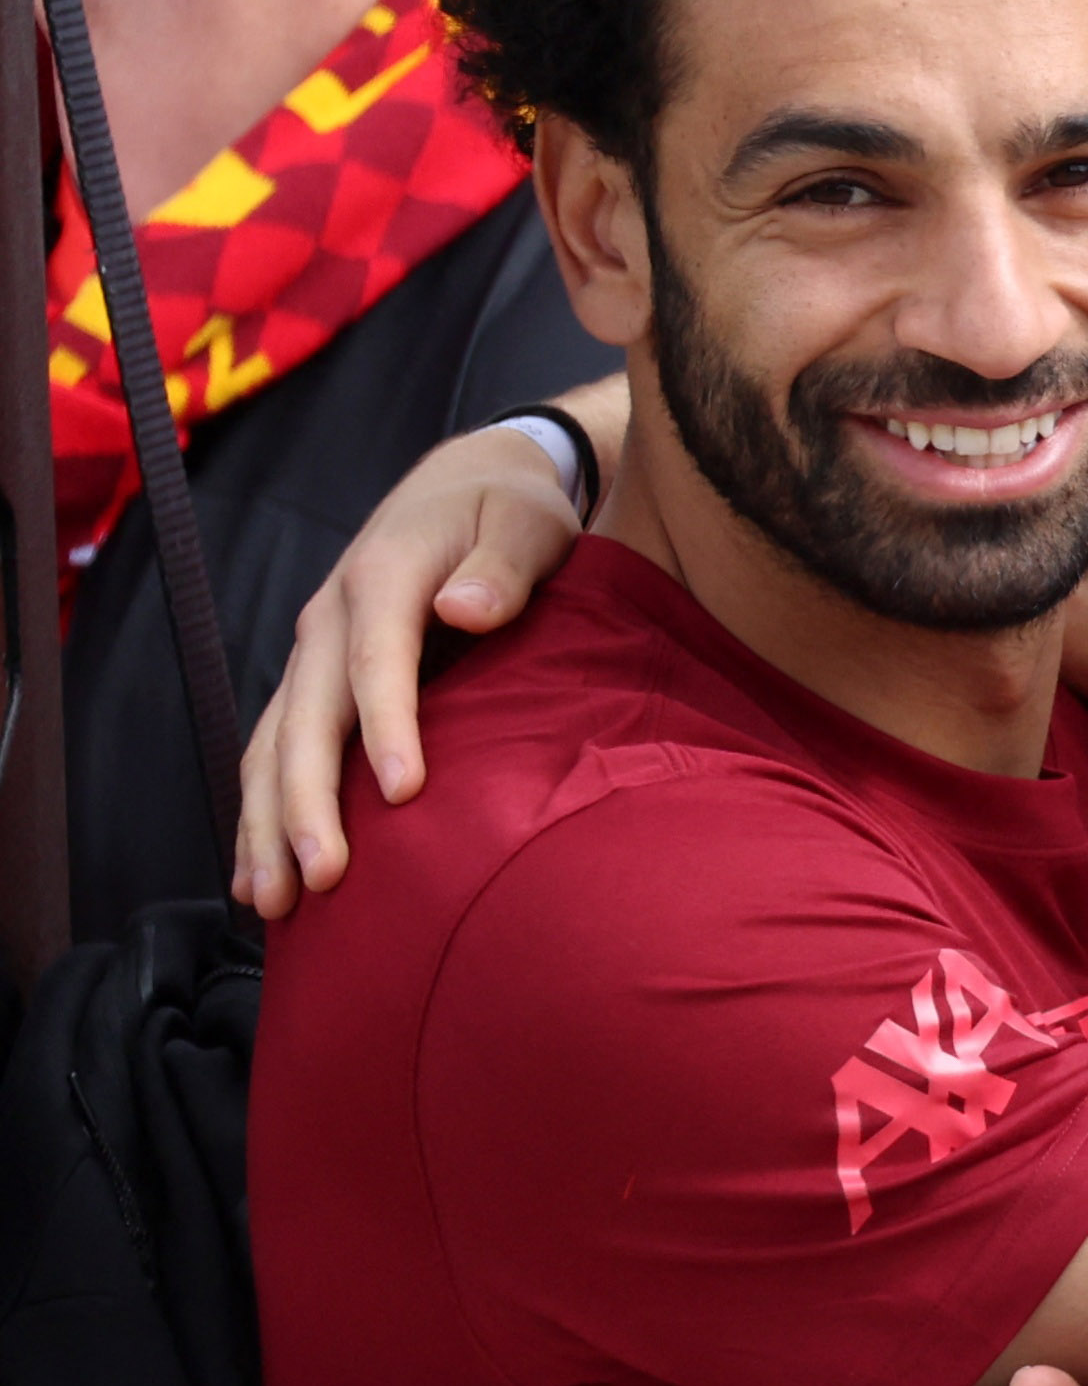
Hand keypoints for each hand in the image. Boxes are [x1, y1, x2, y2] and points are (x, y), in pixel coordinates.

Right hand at [233, 419, 584, 916]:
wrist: (467, 484)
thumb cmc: (509, 513)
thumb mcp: (527, 524)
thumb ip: (502, 567)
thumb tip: (467, 608)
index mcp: (383, 576)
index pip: (377, 659)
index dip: (386, 726)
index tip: (404, 792)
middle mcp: (329, 617)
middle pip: (306, 717)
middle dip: (307, 801)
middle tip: (325, 878)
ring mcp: (313, 652)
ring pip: (273, 744)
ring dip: (267, 823)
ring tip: (275, 902)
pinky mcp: (314, 679)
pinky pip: (274, 750)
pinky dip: (262, 811)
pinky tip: (261, 874)